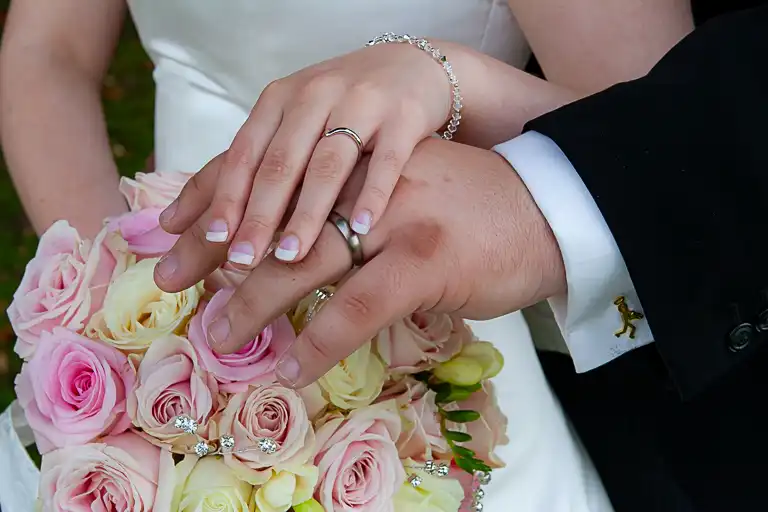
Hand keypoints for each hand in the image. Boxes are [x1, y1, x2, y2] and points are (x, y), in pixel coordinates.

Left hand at [156, 138, 565, 386]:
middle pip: (277, 219)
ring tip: (219, 336)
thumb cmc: (477, 207)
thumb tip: (304, 241)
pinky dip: (320, 342)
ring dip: (255, 304)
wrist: (551, 209)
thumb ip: (356, 202)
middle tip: (169, 284)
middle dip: (217, 253)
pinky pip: (357, 307)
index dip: (220, 202)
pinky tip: (290, 368)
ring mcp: (397, 219)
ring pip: (306, 263)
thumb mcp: (406, 188)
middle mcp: (369, 182)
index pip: (273, 177)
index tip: (175, 232)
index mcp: (358, 162)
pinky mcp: (425, 260)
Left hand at [164, 41, 455, 268]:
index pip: (244, 153)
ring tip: (291, 254)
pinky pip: (386, 159)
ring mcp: (360, 104)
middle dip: (259, 214)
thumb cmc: (340, 107)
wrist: (412, 66)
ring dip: (307, 211)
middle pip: (280, 162)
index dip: (226, 196)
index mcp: (279, 101)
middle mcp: (314, 97)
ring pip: (328, 163)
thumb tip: (177, 223)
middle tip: (242, 260)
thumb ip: (246, 167)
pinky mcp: (403, 116)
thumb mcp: (291, 123)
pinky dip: (373, 193)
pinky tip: (361, 226)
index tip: (211, 239)